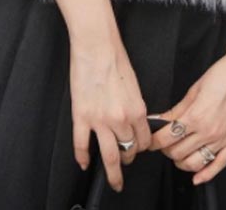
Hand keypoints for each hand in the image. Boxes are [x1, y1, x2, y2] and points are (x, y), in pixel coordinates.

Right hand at [69, 36, 151, 191]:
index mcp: (137, 110)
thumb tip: (134, 121)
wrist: (96, 46)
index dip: (142, 148)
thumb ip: (135, 106)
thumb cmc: (115, 59)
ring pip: (109, 156)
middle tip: (126, 163)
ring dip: (113, 171)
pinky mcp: (81, 116)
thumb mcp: (134, 85)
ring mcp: (100, 120)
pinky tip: (84, 163)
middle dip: (128, 159)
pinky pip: (81, 145)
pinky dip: (82, 158)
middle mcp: (121, 119)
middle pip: (128, 150)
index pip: (144, 140)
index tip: (139, 150)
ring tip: (113, 180)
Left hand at [148, 37, 225, 184]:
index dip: (154, 140)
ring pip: (194, 163)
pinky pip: (219, 165)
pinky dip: (206, 175)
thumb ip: (177, 110)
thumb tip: (161, 120)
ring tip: (177, 152)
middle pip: (177, 152)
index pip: (166, 138)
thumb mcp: (194, 90)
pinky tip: (197, 177)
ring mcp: (223, 139)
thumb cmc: (224, 75)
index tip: (150, 139)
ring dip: (181, 161)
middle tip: (163, 141)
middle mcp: (209, 131)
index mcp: (196, 116)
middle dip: (165, 148)